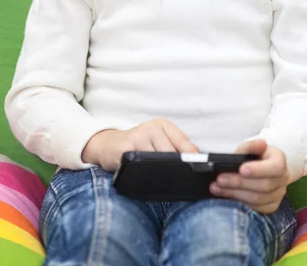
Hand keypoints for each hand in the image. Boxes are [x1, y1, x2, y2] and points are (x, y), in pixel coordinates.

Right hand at [82, 118, 199, 171]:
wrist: (108, 144)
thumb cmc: (137, 144)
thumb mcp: (158, 140)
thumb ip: (176, 146)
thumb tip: (196, 155)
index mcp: (163, 125)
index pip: (184, 142)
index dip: (192, 158)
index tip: (198, 171)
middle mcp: (152, 127)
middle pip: (173, 154)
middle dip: (177, 168)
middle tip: (180, 181)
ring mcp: (139, 136)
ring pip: (159, 160)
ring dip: (163, 173)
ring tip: (165, 181)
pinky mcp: (127, 148)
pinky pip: (143, 165)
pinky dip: (147, 174)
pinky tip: (148, 178)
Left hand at [209, 139, 288, 213]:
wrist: (257, 168)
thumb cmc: (252, 156)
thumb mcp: (249, 147)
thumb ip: (251, 146)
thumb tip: (261, 143)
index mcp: (279, 160)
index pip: (276, 167)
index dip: (258, 170)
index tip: (241, 169)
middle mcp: (282, 178)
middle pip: (264, 185)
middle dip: (239, 182)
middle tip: (220, 179)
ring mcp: (279, 193)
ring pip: (259, 199)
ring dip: (235, 193)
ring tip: (217, 188)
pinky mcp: (272, 205)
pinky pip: (257, 208)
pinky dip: (240, 202)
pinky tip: (226, 195)